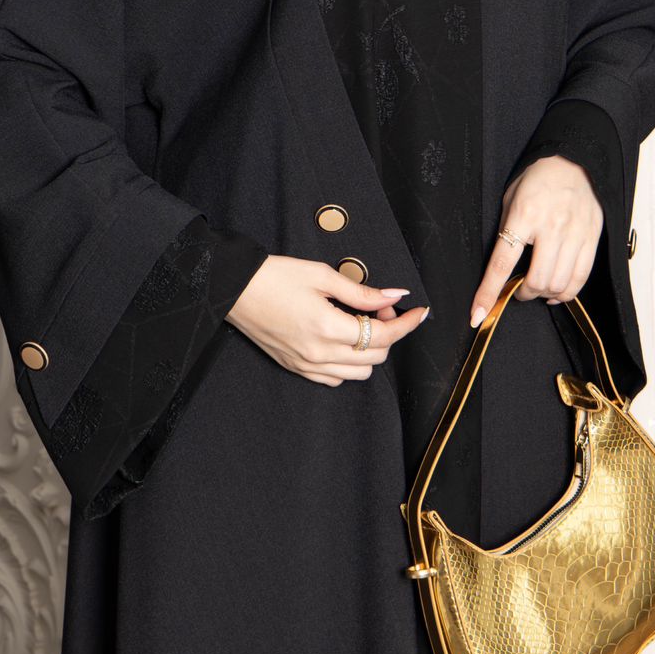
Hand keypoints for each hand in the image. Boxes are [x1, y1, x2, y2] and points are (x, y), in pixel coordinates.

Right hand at [226, 256, 429, 384]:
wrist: (234, 289)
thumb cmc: (275, 276)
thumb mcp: (322, 275)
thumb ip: (362, 291)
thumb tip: (395, 296)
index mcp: (328, 328)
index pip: (384, 336)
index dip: (407, 324)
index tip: (420, 312)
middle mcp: (319, 354)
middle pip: (376, 357)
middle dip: (389, 332)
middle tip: (381, 308)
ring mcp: (306, 365)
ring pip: (359, 373)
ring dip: (370, 350)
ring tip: (360, 323)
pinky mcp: (296, 368)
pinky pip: (335, 378)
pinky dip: (348, 363)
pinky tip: (343, 339)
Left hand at [468, 155, 603, 327]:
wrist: (574, 161)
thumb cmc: (538, 180)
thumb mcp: (511, 199)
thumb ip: (507, 231)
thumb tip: (502, 269)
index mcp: (524, 215)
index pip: (502, 263)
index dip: (489, 293)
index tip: (478, 315)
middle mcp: (551, 226)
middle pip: (537, 280)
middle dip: (523, 294)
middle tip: (518, 291)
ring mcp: (575, 233)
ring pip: (560, 283)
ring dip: (544, 295)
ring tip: (537, 290)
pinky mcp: (592, 238)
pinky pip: (581, 278)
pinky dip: (567, 293)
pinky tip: (557, 293)